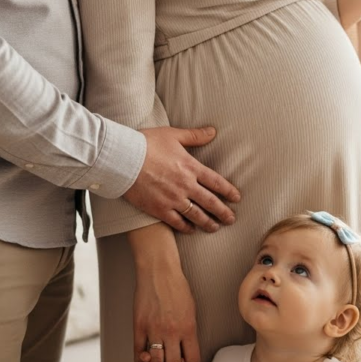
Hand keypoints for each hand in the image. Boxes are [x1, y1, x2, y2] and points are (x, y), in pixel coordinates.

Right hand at [123, 125, 240, 233]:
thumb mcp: (173, 135)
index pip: (216, 182)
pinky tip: (191, 230)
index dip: (228, 191)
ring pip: (196, 215)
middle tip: (232, 219)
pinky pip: (177, 222)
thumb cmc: (147, 143)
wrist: (124, 158)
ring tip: (215, 228)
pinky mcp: (159, 209)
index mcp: (190, 167)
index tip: (236, 198)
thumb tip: (212, 131)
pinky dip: (186, 227)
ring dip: (208, 223)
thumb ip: (194, 136)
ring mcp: (173, 199)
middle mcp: (185, 185)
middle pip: (210, 202)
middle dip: (223, 212)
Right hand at [133, 259, 198, 361]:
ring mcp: (153, 329)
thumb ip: (189, 331)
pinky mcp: (138, 326)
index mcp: (188, 327)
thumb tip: (185, 351)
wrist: (158, 270)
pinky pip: (138, 351)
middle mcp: (172, 331)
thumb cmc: (177, 287)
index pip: (192, 359)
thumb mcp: (191, 309)